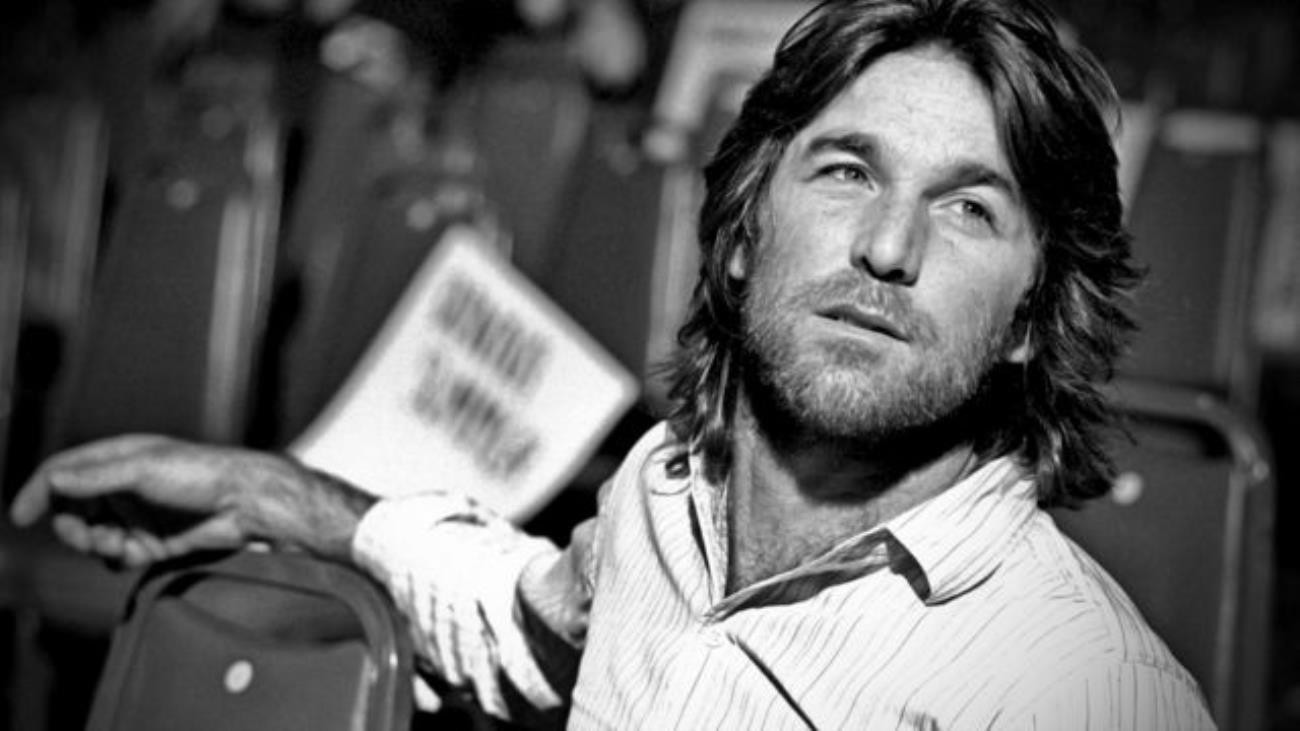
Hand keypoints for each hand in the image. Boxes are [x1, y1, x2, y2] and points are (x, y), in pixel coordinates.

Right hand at [9, 435, 374, 566]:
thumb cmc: (201, 474)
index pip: (63, 472)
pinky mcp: (153, 541)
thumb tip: (54, 479)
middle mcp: (124, 485)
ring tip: (120, 545)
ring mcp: (138, 514)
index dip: (39, 491)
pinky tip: (137, 554)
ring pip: (92, 536)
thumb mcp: (144, 468)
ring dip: (97, 544)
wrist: (246, 504)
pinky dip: (119, 558)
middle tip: (88, 537)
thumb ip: (96, 475)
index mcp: (118, 458)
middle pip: (72, 510)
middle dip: (72, 527)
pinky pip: (117, 556)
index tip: (22, 517)